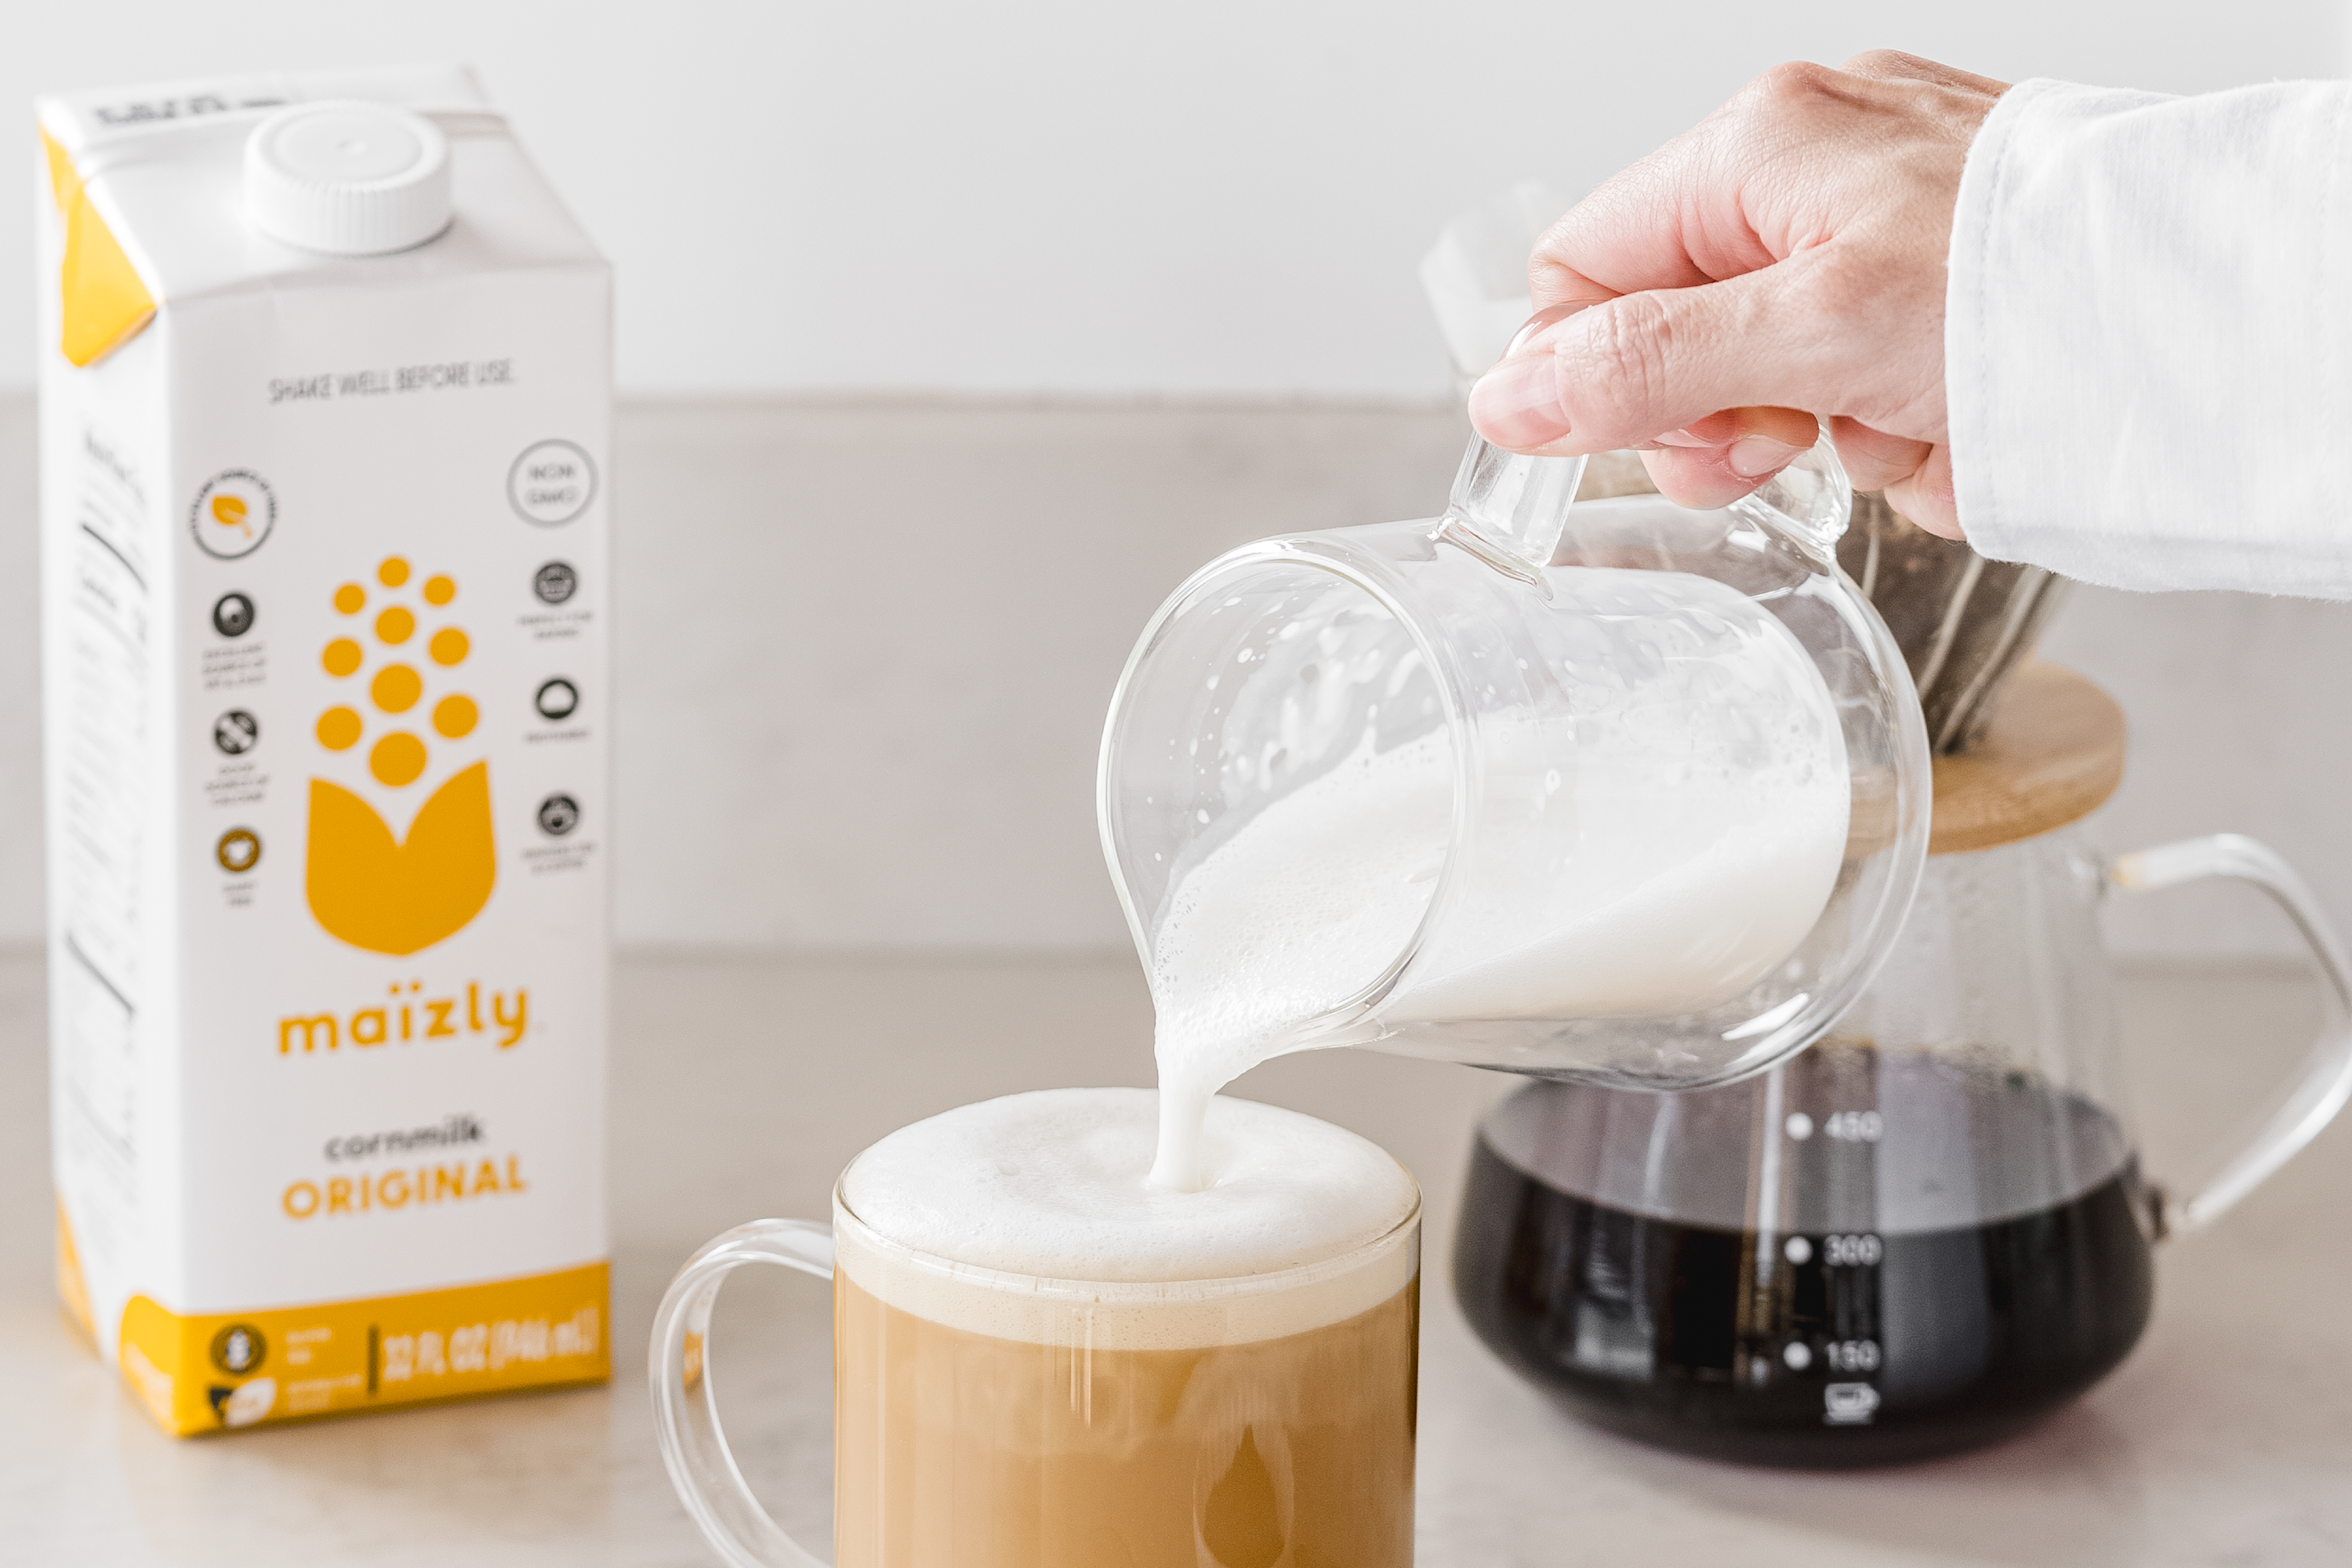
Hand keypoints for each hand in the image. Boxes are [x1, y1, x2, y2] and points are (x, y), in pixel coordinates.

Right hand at [1466, 51, 2006, 537]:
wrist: (2212, 324)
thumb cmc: (2027, 294)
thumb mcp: (1804, 336)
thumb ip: (1642, 367)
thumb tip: (1504, 396)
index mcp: (1755, 146)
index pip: (1587, 268)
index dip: (1598, 371)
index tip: (1660, 442)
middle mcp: (1809, 163)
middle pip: (1673, 324)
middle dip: (1719, 412)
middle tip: (1779, 447)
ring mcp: (1877, 219)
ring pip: (1766, 367)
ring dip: (1812, 426)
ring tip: (1884, 430)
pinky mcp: (1933, 280)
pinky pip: (1852, 378)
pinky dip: (1885, 424)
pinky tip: (1938, 421)